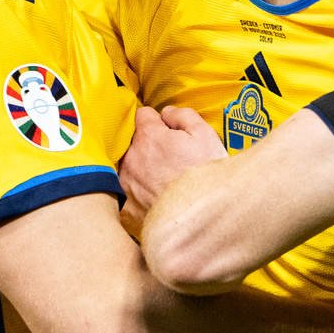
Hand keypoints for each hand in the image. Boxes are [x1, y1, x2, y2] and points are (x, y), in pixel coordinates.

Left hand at [121, 106, 225, 229]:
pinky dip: (137, 193)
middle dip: (148, 145)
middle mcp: (132, 157)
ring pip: (128, 166)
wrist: (201, 219)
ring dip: (140, 168)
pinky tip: (154, 198)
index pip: (143, 115)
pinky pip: (127, 193)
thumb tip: (168, 113)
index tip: (167, 131)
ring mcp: (127, 183)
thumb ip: (183, 116)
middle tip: (169, 158)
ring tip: (162, 180)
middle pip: (133, 141)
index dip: (157, 121)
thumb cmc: (206, 175)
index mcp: (149, 136)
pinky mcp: (127, 207)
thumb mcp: (205, 136)